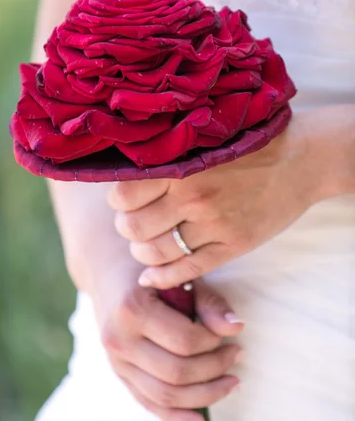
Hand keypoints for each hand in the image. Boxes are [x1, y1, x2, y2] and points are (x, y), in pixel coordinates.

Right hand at [90, 273, 242, 420]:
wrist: (109, 273)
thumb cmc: (152, 272)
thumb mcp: (180, 276)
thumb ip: (208, 302)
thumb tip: (236, 328)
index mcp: (132, 309)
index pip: (185, 341)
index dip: (214, 342)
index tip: (228, 334)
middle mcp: (118, 339)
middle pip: (176, 373)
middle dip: (214, 369)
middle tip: (236, 355)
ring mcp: (116, 361)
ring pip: (164, 395)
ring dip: (204, 395)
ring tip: (231, 382)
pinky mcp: (119, 374)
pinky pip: (149, 404)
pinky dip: (176, 416)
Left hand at [108, 111, 327, 288]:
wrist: (301, 160)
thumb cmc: (249, 145)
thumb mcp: (205, 142)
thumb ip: (169, 159)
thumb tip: (124, 179)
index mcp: (182, 167)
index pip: (123, 195)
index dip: (118, 203)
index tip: (124, 202)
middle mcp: (193, 197)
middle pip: (134, 227)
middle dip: (127, 229)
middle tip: (134, 225)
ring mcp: (214, 225)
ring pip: (157, 253)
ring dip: (143, 254)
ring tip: (146, 247)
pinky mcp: (233, 246)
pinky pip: (186, 271)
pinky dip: (162, 278)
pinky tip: (152, 277)